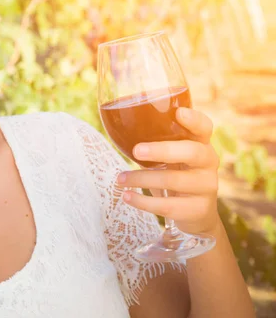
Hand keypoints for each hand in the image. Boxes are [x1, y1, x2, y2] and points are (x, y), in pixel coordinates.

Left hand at [116, 107, 220, 234]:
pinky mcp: (199, 209)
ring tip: (120, 179)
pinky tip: (127, 197)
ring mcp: (207, 187)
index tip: (179, 113)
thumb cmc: (175, 174)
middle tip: (137, 151)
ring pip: (174, 181)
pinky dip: (144, 202)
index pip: (204, 127)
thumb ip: (154, 143)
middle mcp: (208, 162)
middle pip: (191, 152)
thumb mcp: (171, 157)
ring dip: (142, 179)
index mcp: (200, 143)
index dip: (194, 119)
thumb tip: (118, 129)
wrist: (196, 213)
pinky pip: (169, 206)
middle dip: (163, 150)